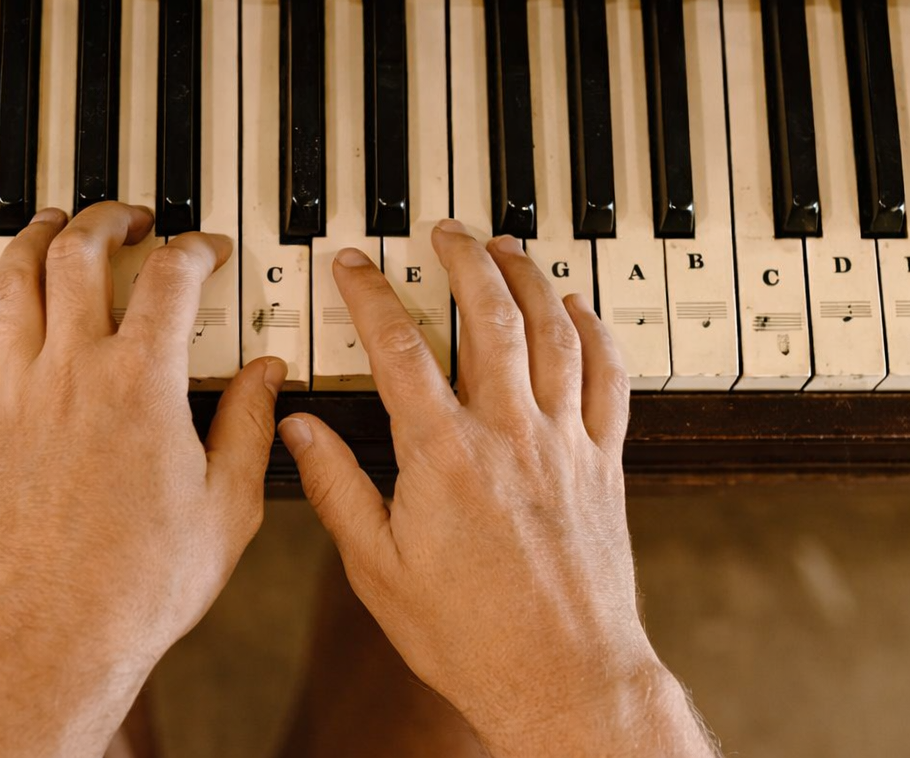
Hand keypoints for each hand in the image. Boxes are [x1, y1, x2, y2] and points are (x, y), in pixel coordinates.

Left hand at [0, 203, 284, 666]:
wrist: (60, 628)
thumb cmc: (144, 578)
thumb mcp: (230, 502)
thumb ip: (251, 424)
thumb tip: (269, 374)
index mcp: (144, 383)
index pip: (170, 277)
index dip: (194, 248)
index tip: (207, 249)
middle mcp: (75, 371)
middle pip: (78, 254)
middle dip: (107, 220)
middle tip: (129, 220)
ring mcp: (21, 391)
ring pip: (13, 279)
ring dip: (35, 237)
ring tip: (55, 223)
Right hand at [278, 222, 712, 757]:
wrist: (563, 679)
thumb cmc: (470, 636)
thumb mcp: (378, 568)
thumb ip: (337, 488)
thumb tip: (299, 428)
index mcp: (444, 455)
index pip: (399, 347)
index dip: (370, 295)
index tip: (354, 267)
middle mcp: (510, 434)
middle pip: (490, 315)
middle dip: (463, 259)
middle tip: (444, 230)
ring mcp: (565, 443)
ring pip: (554, 332)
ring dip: (528, 278)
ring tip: (505, 247)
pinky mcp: (603, 464)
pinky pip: (610, 378)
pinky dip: (595, 332)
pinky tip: (579, 309)